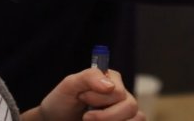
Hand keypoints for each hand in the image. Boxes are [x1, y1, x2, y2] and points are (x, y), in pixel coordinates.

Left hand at [21, 68, 142, 120]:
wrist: (56, 120)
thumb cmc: (62, 102)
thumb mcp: (69, 85)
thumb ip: (89, 77)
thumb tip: (110, 85)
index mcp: (112, 79)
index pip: (118, 91)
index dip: (99, 98)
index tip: (82, 98)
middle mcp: (122, 95)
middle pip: (130, 106)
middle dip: (105, 116)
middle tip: (85, 116)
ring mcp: (124, 112)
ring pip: (137, 118)